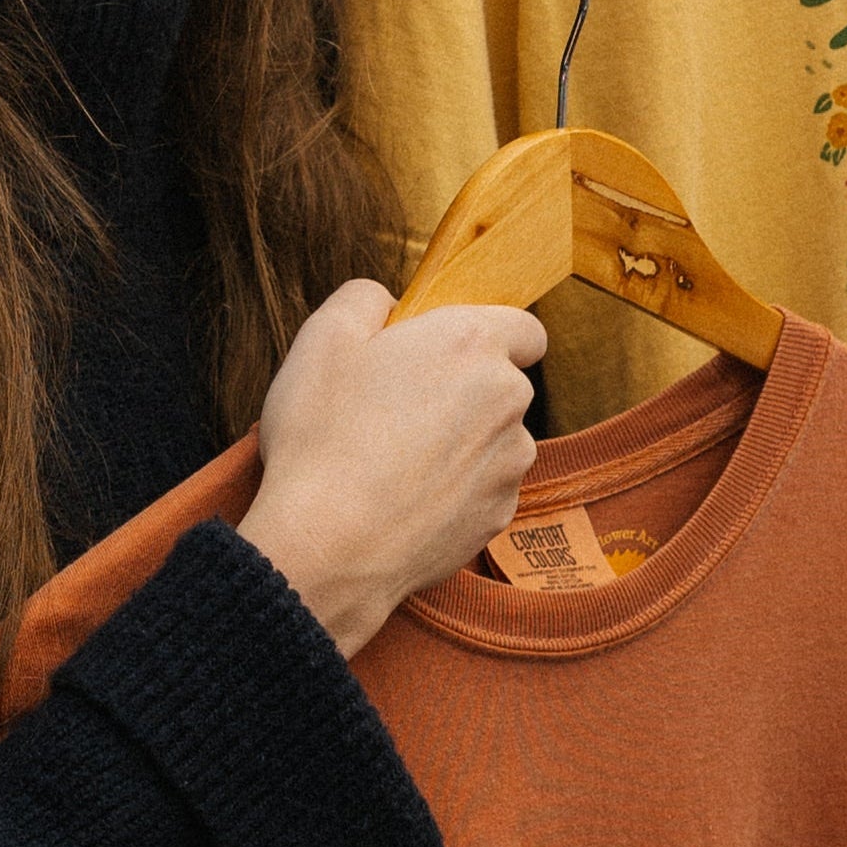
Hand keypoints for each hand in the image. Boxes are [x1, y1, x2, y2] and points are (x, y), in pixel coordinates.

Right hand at [238, 279, 545, 656]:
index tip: (443, 352)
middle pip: (502, 383)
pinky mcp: (497, 517)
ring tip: (393, 459)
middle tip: (395, 404)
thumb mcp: (322, 337)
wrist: (326, 548)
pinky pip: (483, 489)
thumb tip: (387, 303)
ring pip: (494, 439)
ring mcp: (508, 465)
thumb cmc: (322, 438)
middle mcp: (507, 400)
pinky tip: (403, 498)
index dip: (487, 335)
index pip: (524, 328)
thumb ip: (365, 298)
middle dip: (462, 389)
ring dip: (460, 442)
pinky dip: (454, 490)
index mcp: (471, 344)